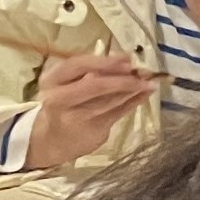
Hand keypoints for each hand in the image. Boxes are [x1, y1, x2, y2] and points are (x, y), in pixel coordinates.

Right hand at [26, 51, 158, 169]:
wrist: (50, 141)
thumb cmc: (62, 105)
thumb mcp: (65, 84)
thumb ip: (87, 72)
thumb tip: (123, 59)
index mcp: (51, 80)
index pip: (77, 65)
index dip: (104, 61)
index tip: (126, 58)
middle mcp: (58, 98)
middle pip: (94, 85)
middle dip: (121, 78)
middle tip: (142, 72)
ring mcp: (76, 116)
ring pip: (109, 100)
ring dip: (133, 89)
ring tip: (149, 82)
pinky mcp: (92, 130)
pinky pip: (118, 112)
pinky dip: (134, 101)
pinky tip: (145, 94)